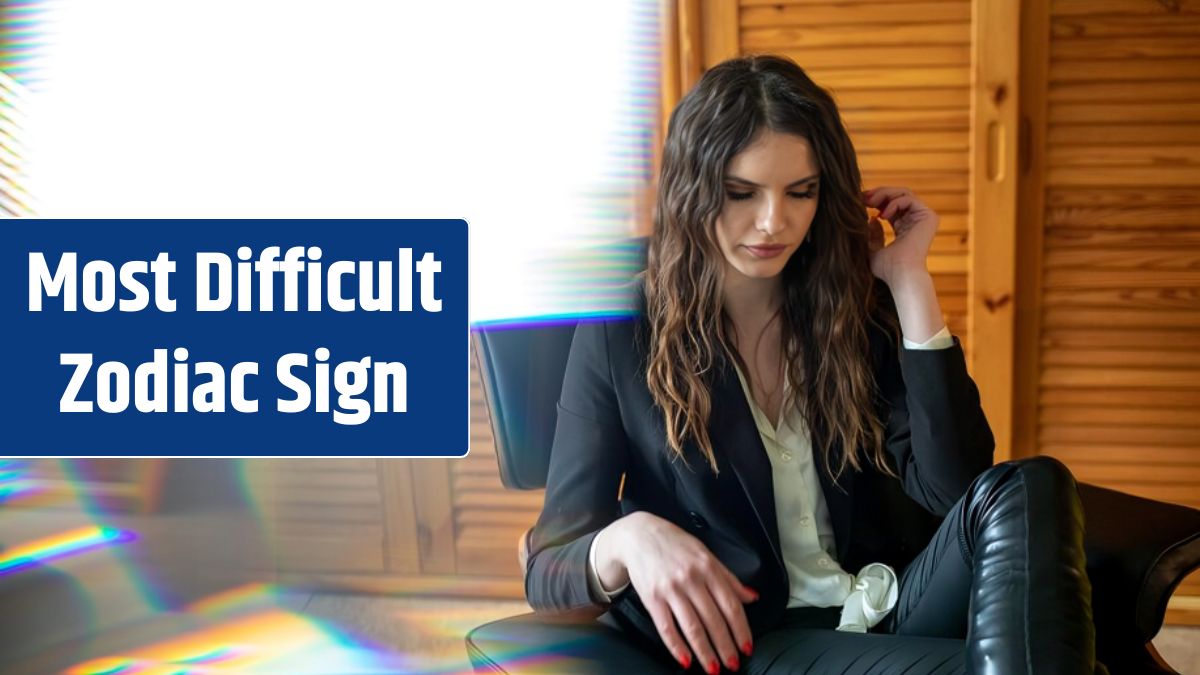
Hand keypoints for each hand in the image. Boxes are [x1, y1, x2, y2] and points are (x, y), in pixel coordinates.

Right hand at [598, 512, 757, 672]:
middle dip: (725, 647)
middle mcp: (691, 579)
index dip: (741, 629)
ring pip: (692, 627)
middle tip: (733, 664)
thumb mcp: (705, 554)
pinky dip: (677, 646)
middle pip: (713, 620)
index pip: (730, 605)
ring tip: (714, 668)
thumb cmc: (675, 544)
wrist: (638, 535)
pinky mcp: (652, 598)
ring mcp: (670, 590)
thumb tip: (751, 597)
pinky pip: (666, 627)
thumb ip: (729, 578)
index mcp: (708, 568)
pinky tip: (686, 660)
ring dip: (705, 652)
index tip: (747, 647)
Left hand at [862, 186, 938, 285]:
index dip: (876, 200)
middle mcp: (916, 221)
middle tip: (862, 196)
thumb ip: (873, 235)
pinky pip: (909, 199)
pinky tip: (882, 215)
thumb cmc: (887, 268)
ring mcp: (923, 218)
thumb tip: (872, 219)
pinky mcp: (928, 216)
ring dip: (884, 194)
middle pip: (898, 195)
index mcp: (905, 228)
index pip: (891, 206)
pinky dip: (894, 203)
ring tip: (870, 203)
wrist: (900, 274)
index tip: (860, 199)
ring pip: (903, 193)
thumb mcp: (873, 250)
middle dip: (879, 193)